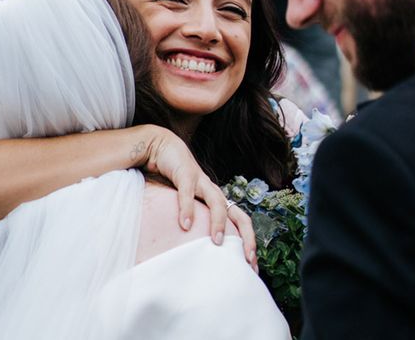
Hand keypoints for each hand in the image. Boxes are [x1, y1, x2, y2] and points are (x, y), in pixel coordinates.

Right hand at [140, 127, 257, 269]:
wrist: (162, 147)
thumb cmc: (173, 179)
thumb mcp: (183, 204)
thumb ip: (189, 222)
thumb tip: (191, 250)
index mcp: (215, 200)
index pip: (239, 222)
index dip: (248, 242)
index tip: (252, 267)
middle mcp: (213, 191)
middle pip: (238, 213)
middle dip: (246, 236)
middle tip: (247, 259)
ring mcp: (201, 181)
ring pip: (217, 202)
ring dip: (219, 222)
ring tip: (216, 242)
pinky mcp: (185, 173)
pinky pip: (188, 192)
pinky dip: (187, 208)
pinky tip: (184, 224)